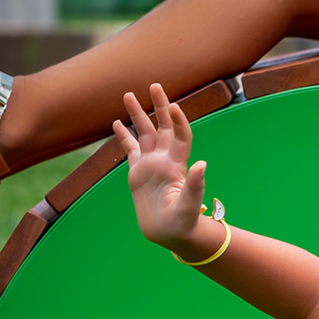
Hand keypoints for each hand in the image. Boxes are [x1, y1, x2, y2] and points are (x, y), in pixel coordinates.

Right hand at [113, 83, 207, 249]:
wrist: (168, 233)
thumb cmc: (182, 222)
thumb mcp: (189, 205)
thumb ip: (195, 185)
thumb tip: (202, 165)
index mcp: (178, 165)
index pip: (181, 136)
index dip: (179, 121)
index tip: (174, 106)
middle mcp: (165, 159)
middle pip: (163, 127)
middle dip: (160, 106)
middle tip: (156, 85)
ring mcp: (150, 164)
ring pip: (144, 133)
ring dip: (138, 115)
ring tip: (129, 94)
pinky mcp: (137, 172)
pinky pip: (130, 149)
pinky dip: (124, 136)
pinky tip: (117, 122)